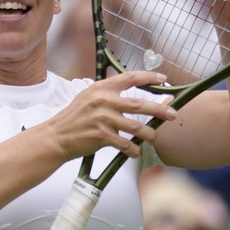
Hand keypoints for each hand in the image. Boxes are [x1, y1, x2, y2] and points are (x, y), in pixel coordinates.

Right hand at [40, 71, 176, 160]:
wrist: (57, 137)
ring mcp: (103, 118)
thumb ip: (109, 94)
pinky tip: (135, 152)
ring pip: (136, 127)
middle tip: (173, 114)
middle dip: (159, 110)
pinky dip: (133, 149)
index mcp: (102, 88)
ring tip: (154, 138)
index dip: (149, 78)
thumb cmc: (75, 118)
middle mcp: (103, 101)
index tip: (163, 80)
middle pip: (139, 104)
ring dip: (149, 134)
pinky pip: (125, 144)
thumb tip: (134, 97)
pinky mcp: (101, 136)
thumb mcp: (89, 97)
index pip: (130, 78)